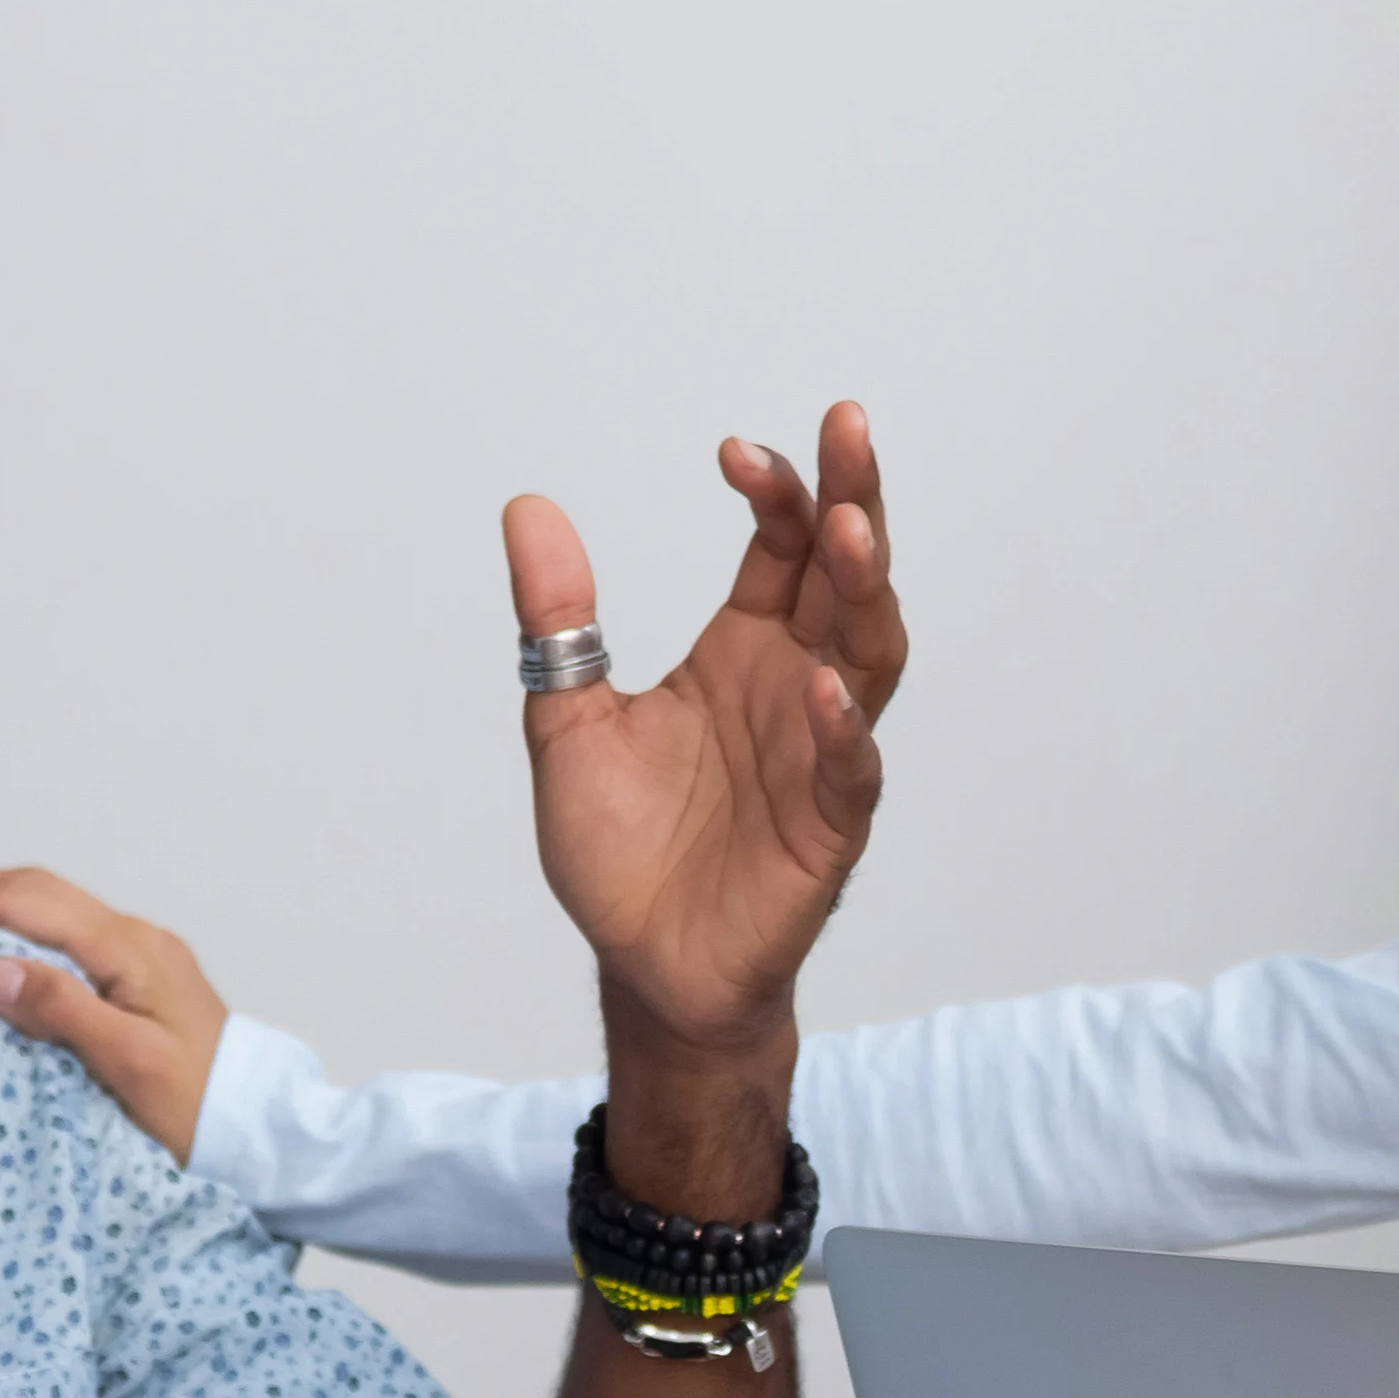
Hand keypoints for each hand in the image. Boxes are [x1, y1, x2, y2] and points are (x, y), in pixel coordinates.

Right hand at [0, 867, 226, 1161]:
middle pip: (27, 893)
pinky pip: (52, 938)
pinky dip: (0, 931)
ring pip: (39, 910)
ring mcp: (133, 958)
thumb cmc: (204, 1113)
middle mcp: (132, 940)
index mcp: (131, 950)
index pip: (24, 905)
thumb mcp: (132, 1067)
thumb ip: (64, 1012)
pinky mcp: (129, 983)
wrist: (266, 1135)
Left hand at [511, 404, 902, 1065]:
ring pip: (871, 654)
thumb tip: (527, 508)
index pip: (782, 549)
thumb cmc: (622, 854)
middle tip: (849, 427)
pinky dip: (842, 729)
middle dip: (854, 499)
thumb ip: (557, 621)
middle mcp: (794, 687)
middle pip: (845, 577)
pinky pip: (849, 771)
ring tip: (850, 532)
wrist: (643, 970)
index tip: (733, 451)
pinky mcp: (825, 830)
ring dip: (867, 592)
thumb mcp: (565, 722)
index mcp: (742, 652)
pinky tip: (826, 686)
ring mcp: (819, 754)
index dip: (774, 492)